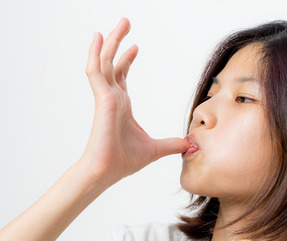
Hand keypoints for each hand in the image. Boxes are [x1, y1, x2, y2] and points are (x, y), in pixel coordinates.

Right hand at [80, 18, 189, 183]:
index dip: (127, 59)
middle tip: (125, 23)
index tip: (136, 47)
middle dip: (118, 42)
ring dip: (110, 41)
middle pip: (112, 62)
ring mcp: (106, 97)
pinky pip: (96, 72)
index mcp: (121, 105)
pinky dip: (95, 54)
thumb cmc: (124, 161)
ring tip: (119, 24)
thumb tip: (190, 144)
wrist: (108, 171)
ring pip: (104, 62)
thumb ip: (172, 144)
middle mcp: (112, 97)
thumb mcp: (156, 149)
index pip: (121, 75)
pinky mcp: (102, 99)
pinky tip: (97, 38)